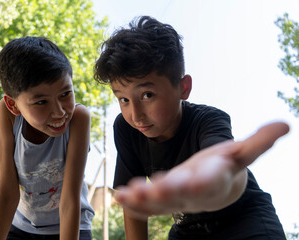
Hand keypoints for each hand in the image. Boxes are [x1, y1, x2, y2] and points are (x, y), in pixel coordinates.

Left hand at [115, 121, 289, 218]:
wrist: (214, 187)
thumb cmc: (226, 166)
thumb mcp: (243, 152)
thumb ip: (260, 141)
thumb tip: (286, 124)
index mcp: (213, 180)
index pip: (207, 182)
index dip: (198, 182)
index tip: (187, 180)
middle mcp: (194, 193)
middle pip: (180, 196)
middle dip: (165, 193)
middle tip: (149, 189)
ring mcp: (177, 199)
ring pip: (159, 204)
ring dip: (142, 200)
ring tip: (125, 194)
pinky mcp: (163, 201)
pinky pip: (148, 206)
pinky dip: (134, 203)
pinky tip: (118, 196)